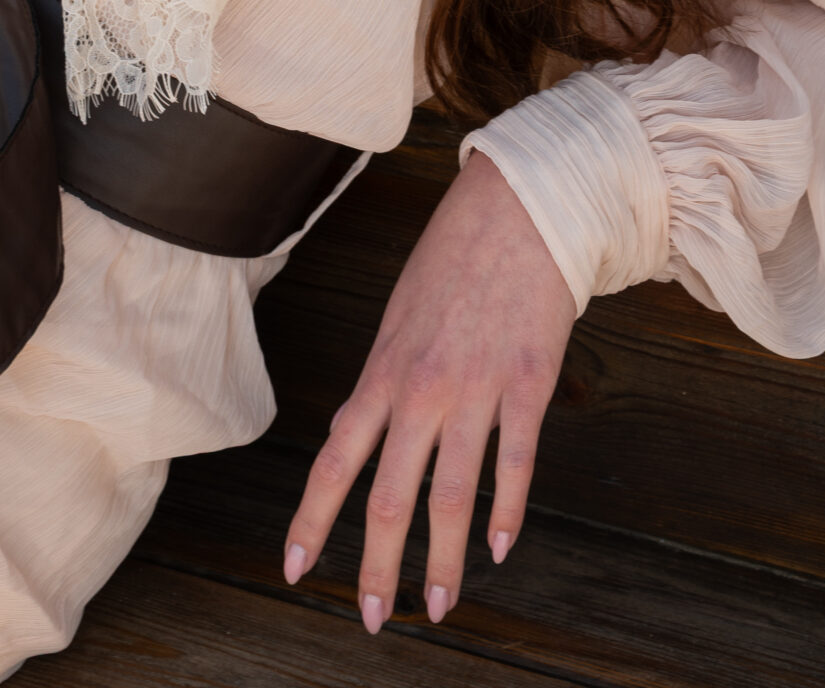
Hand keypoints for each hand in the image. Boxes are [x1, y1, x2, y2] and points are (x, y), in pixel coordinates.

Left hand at [283, 150, 575, 631]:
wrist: (519, 206)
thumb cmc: (454, 256)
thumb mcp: (399, 316)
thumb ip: (381, 380)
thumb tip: (353, 434)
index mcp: (384, 371)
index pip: (335, 460)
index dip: (312, 519)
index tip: (295, 569)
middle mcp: (423, 388)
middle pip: (391, 495)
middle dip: (378, 565)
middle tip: (373, 618)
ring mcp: (479, 389)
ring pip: (454, 495)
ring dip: (444, 561)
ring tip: (438, 606)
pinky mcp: (530, 384)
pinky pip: (516, 463)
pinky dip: (508, 512)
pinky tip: (502, 548)